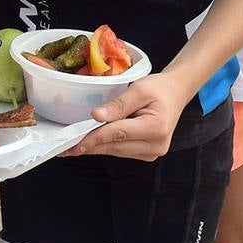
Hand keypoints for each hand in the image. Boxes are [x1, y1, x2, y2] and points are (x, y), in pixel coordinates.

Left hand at [61, 73, 187, 161]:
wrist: (176, 93)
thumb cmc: (159, 88)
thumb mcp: (139, 90)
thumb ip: (118, 105)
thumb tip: (96, 116)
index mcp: (156, 128)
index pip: (118, 134)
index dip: (95, 137)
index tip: (76, 141)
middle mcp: (156, 145)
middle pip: (115, 146)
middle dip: (90, 145)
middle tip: (66, 147)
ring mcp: (152, 152)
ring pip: (116, 151)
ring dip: (96, 147)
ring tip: (73, 146)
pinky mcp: (147, 153)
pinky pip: (121, 150)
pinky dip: (106, 145)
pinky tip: (92, 142)